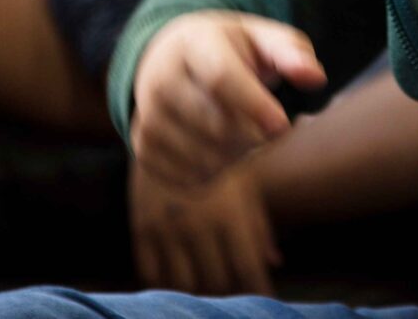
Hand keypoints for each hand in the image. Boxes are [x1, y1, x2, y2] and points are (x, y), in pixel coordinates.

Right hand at [130, 11, 325, 188]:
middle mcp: (161, 79)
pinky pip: (188, 178)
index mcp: (194, 44)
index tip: (283, 126)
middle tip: (268, 128)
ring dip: (238, 158)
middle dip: (255, 136)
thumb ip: (291, 53)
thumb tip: (316, 77)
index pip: (222, 79)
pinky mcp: (143, 146)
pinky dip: (215, 174)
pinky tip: (222, 151)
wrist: (168, 57)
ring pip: (204, 158)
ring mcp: (148, 115)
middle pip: (217, 126)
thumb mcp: (260, 38)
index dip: (255, 106)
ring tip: (246, 136)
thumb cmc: (229, 49)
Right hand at [130, 157, 281, 294]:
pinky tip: (178, 286)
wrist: (172, 117)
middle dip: (230, 297)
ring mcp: (165, 224)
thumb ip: (259, 222)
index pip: (246, 267)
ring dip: (198, 294)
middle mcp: (196, 220)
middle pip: (216, 282)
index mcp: (228, 209)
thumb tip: (275, 262)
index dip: (258, 290)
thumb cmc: (222, 150)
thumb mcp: (247, 179)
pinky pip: (150, 271)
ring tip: (211, 297)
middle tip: (238, 300)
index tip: (266, 303)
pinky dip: (164, 285)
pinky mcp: (142, 223)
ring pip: (182, 282)